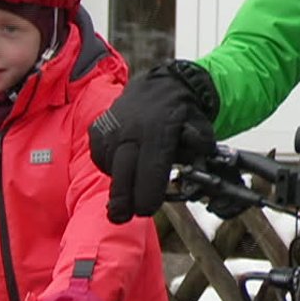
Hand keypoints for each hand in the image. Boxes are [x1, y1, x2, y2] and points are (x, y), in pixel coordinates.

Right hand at [87, 60, 220, 222]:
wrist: (161, 84)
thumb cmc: (183, 112)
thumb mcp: (201, 129)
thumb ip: (201, 150)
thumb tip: (200, 168)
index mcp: (159, 131)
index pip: (150, 170)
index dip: (147, 194)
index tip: (146, 209)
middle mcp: (131, 129)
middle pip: (123, 173)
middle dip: (124, 199)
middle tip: (123, 217)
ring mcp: (111, 128)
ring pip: (110, 167)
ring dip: (118, 181)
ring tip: (130, 186)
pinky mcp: (98, 129)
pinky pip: (100, 156)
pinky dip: (109, 166)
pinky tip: (123, 166)